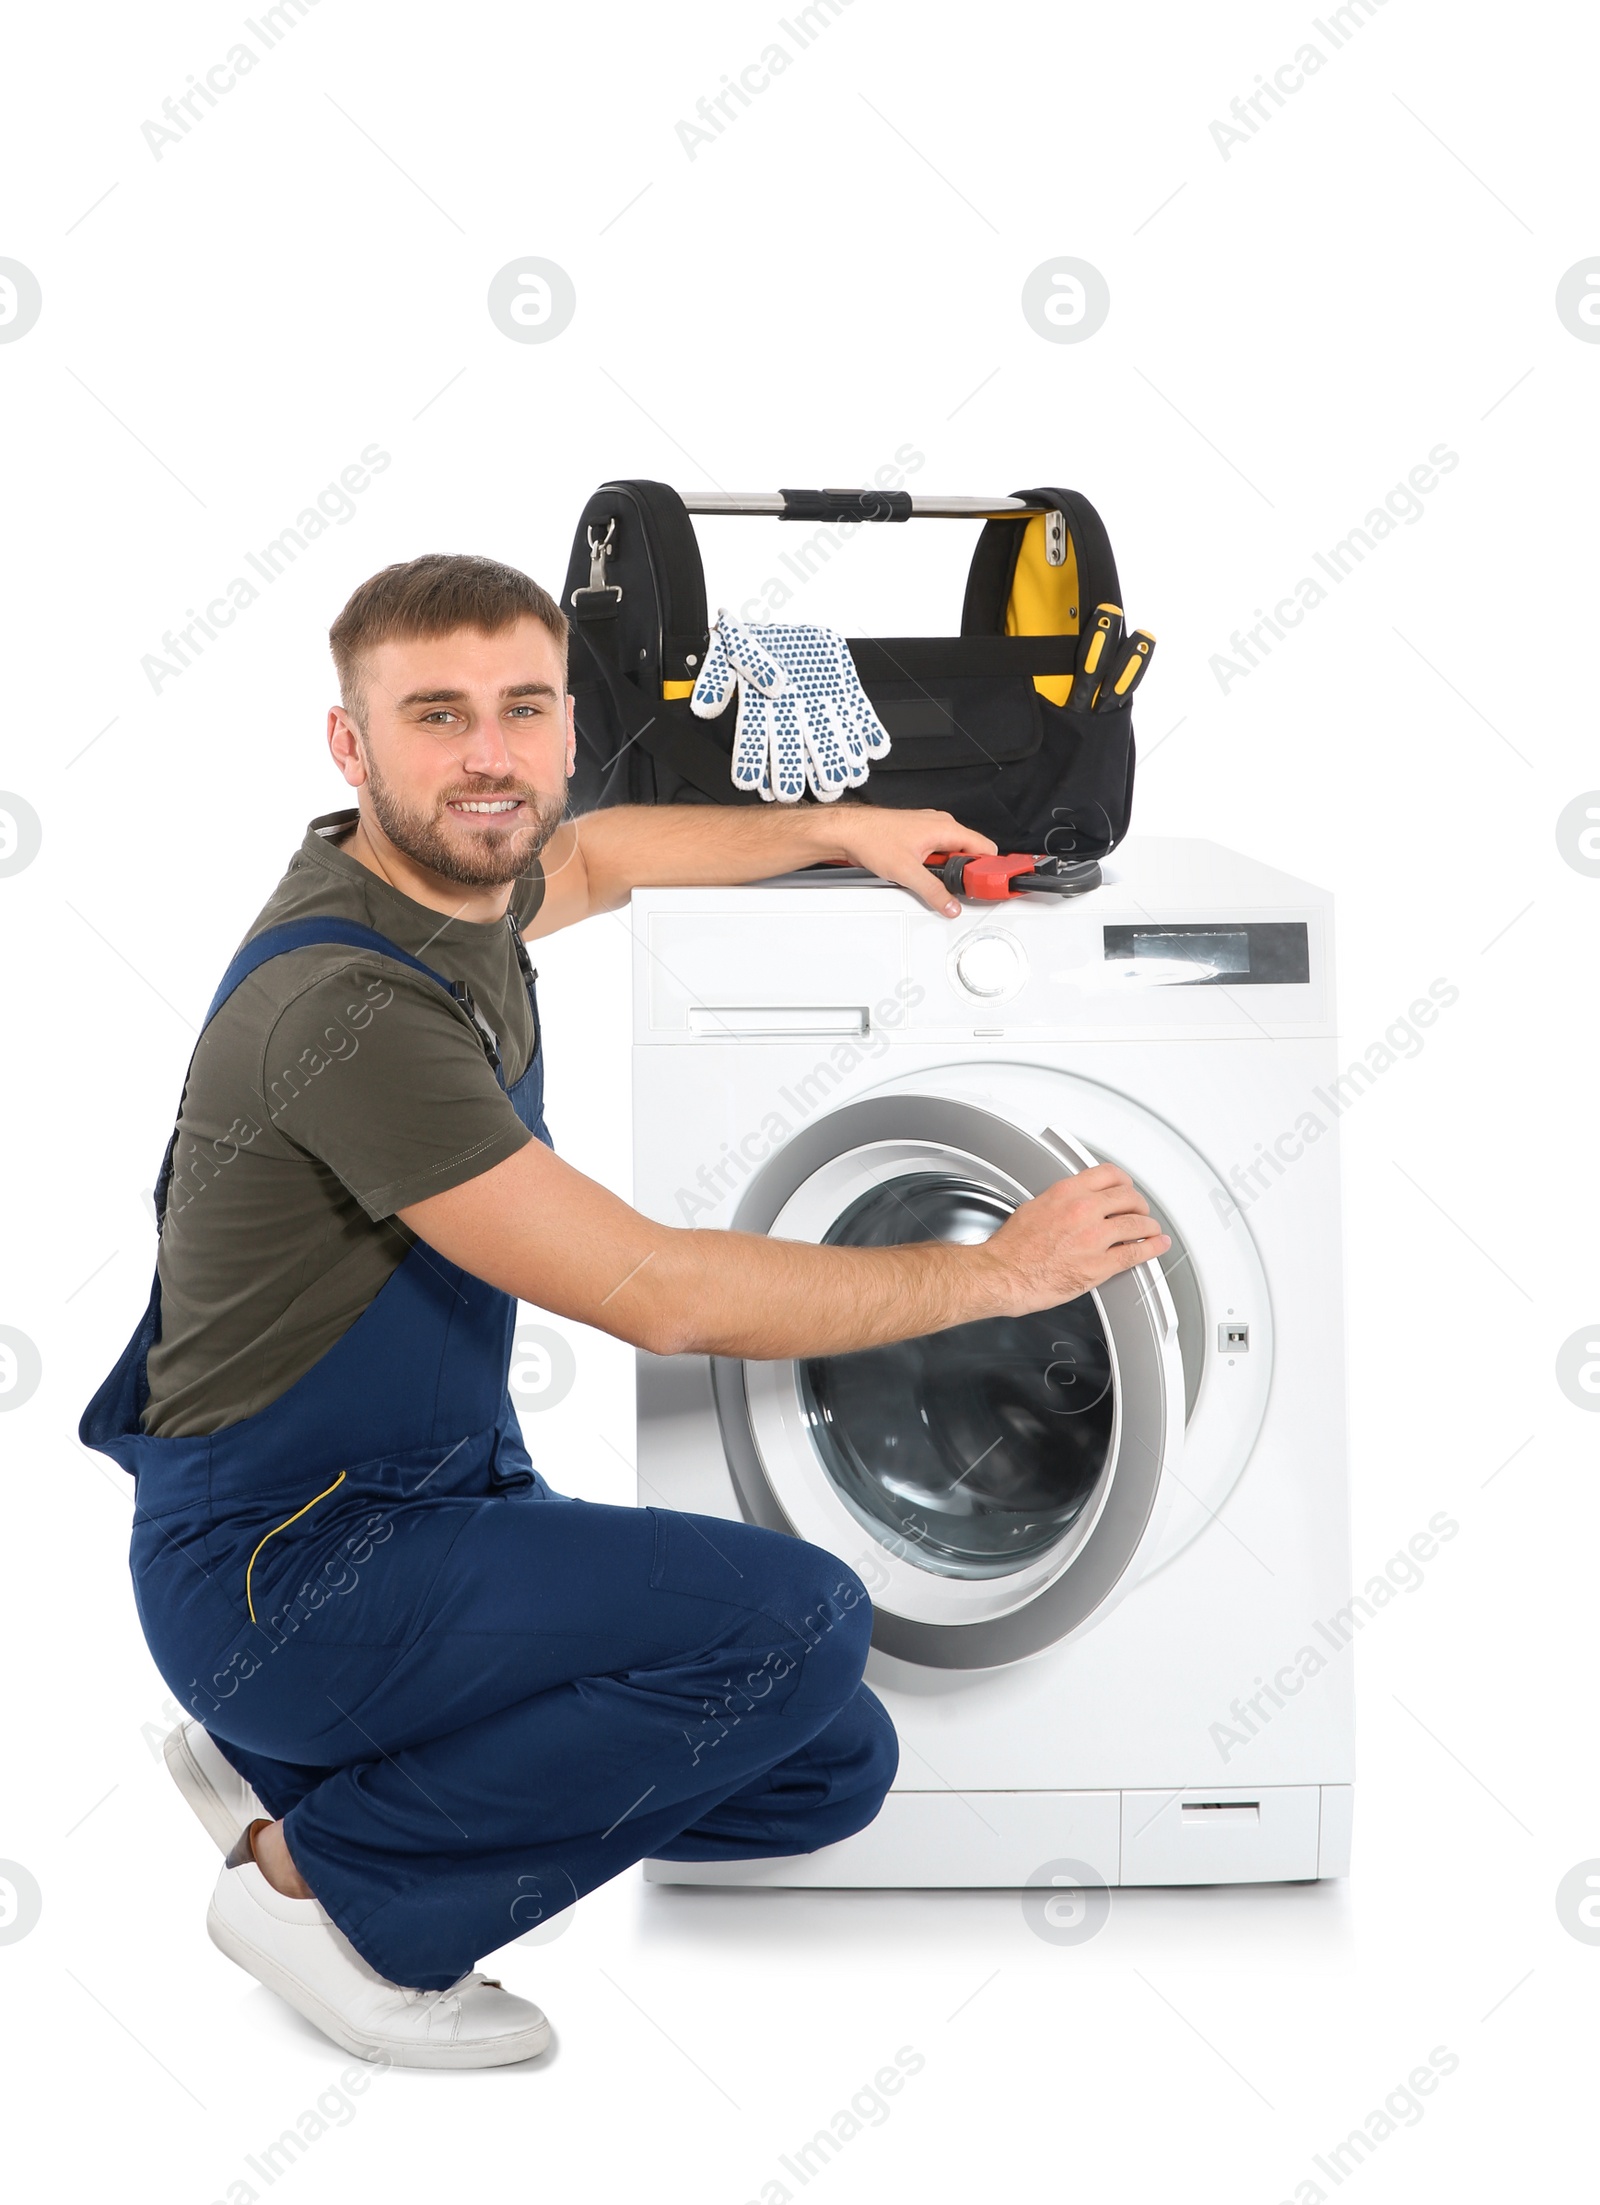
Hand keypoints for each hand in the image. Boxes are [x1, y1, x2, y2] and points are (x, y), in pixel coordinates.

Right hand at [690, 611, 893, 802]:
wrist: (787, 622)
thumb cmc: (757, 640)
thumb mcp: (732, 648)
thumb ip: (721, 677)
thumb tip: (709, 707)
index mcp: (764, 707)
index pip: (754, 739)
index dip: (751, 761)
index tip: (750, 783)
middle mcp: (793, 714)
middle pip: (792, 750)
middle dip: (792, 774)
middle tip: (792, 793)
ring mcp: (822, 706)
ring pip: (828, 739)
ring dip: (834, 760)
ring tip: (839, 780)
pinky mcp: (845, 694)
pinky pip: (860, 716)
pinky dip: (870, 732)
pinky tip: (873, 751)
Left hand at [819, 806, 996, 917]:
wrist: (848, 831)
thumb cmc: (872, 838)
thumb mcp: (907, 872)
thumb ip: (933, 891)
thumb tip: (950, 904)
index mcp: (946, 827)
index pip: (985, 848)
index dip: (987, 869)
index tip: (983, 885)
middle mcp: (940, 824)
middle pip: (970, 852)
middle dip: (964, 872)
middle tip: (954, 889)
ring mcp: (929, 828)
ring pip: (952, 852)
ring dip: (947, 869)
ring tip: (929, 879)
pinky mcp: (918, 834)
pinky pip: (938, 850)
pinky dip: (935, 864)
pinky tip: (920, 872)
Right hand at [982, 1164, 1170, 1312]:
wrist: (1004, 1274)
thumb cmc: (1012, 1248)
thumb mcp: (1035, 1207)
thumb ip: (1061, 1201)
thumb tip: (1074, 1202)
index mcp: (1067, 1193)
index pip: (1109, 1175)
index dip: (1124, 1181)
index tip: (1127, 1187)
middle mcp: (1084, 1211)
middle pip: (1128, 1197)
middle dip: (1138, 1204)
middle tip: (1140, 1210)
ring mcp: (1094, 1238)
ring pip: (1137, 1224)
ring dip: (1149, 1226)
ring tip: (1151, 1229)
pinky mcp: (1099, 1265)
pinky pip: (1135, 1254)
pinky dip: (1152, 1249)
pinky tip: (1156, 1246)